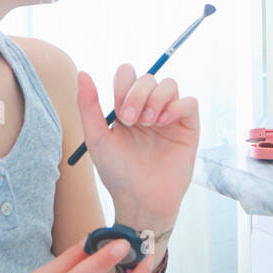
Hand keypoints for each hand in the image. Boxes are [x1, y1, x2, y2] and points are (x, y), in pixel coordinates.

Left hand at [75, 65, 198, 226]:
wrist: (140, 200)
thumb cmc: (117, 173)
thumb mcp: (97, 137)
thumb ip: (88, 105)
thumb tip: (82, 73)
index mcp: (127, 108)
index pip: (128, 75)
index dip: (124, 86)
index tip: (119, 113)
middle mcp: (149, 108)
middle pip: (149, 77)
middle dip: (138, 94)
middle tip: (131, 120)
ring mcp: (170, 117)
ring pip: (170, 85)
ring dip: (157, 99)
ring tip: (149, 123)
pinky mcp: (188, 128)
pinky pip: (190, 102)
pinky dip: (176, 107)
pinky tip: (164, 124)